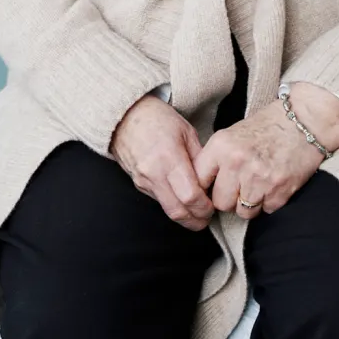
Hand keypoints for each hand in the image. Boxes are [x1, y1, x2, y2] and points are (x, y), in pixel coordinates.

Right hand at [110, 97, 212, 230]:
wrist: (125, 117)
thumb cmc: (158, 119)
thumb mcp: (186, 132)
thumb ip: (200, 159)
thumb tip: (212, 181)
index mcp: (169, 157)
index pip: (190, 196)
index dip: (204, 207)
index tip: (213, 206)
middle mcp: (154, 173)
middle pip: (178, 211)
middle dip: (196, 220)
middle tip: (207, 218)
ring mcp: (144, 181)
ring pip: (167, 210)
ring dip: (185, 217)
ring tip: (198, 212)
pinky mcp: (138, 185)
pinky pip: (159, 201)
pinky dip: (173, 205)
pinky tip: (182, 200)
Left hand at [194, 86, 338, 217]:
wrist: (305, 121)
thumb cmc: (268, 126)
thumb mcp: (233, 134)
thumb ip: (216, 158)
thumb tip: (201, 185)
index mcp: (221, 146)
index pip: (199, 181)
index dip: (206, 187)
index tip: (212, 188)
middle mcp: (237, 163)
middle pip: (221, 203)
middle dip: (229, 199)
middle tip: (240, 187)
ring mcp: (259, 179)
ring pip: (243, 212)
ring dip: (250, 203)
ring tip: (258, 185)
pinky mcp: (280, 191)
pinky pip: (266, 210)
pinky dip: (270, 201)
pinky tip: (274, 184)